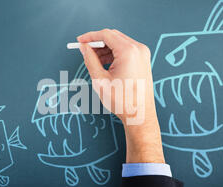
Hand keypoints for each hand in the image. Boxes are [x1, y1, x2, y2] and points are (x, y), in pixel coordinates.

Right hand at [78, 29, 164, 163]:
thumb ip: (90, 60)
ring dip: (105, 49)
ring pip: (119, 43)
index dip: (90, 37)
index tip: (79, 41)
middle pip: (113, 37)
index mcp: (128, 52)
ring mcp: (143, 54)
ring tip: (94, 61)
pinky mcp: (143, 60)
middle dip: (97, 42)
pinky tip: (105, 64)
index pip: (106, 35)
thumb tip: (84, 48)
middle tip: (84, 50)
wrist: (140, 115)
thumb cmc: (123, 101)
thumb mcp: (100, 80)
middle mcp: (138, 49)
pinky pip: (126, 50)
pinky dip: (114, 54)